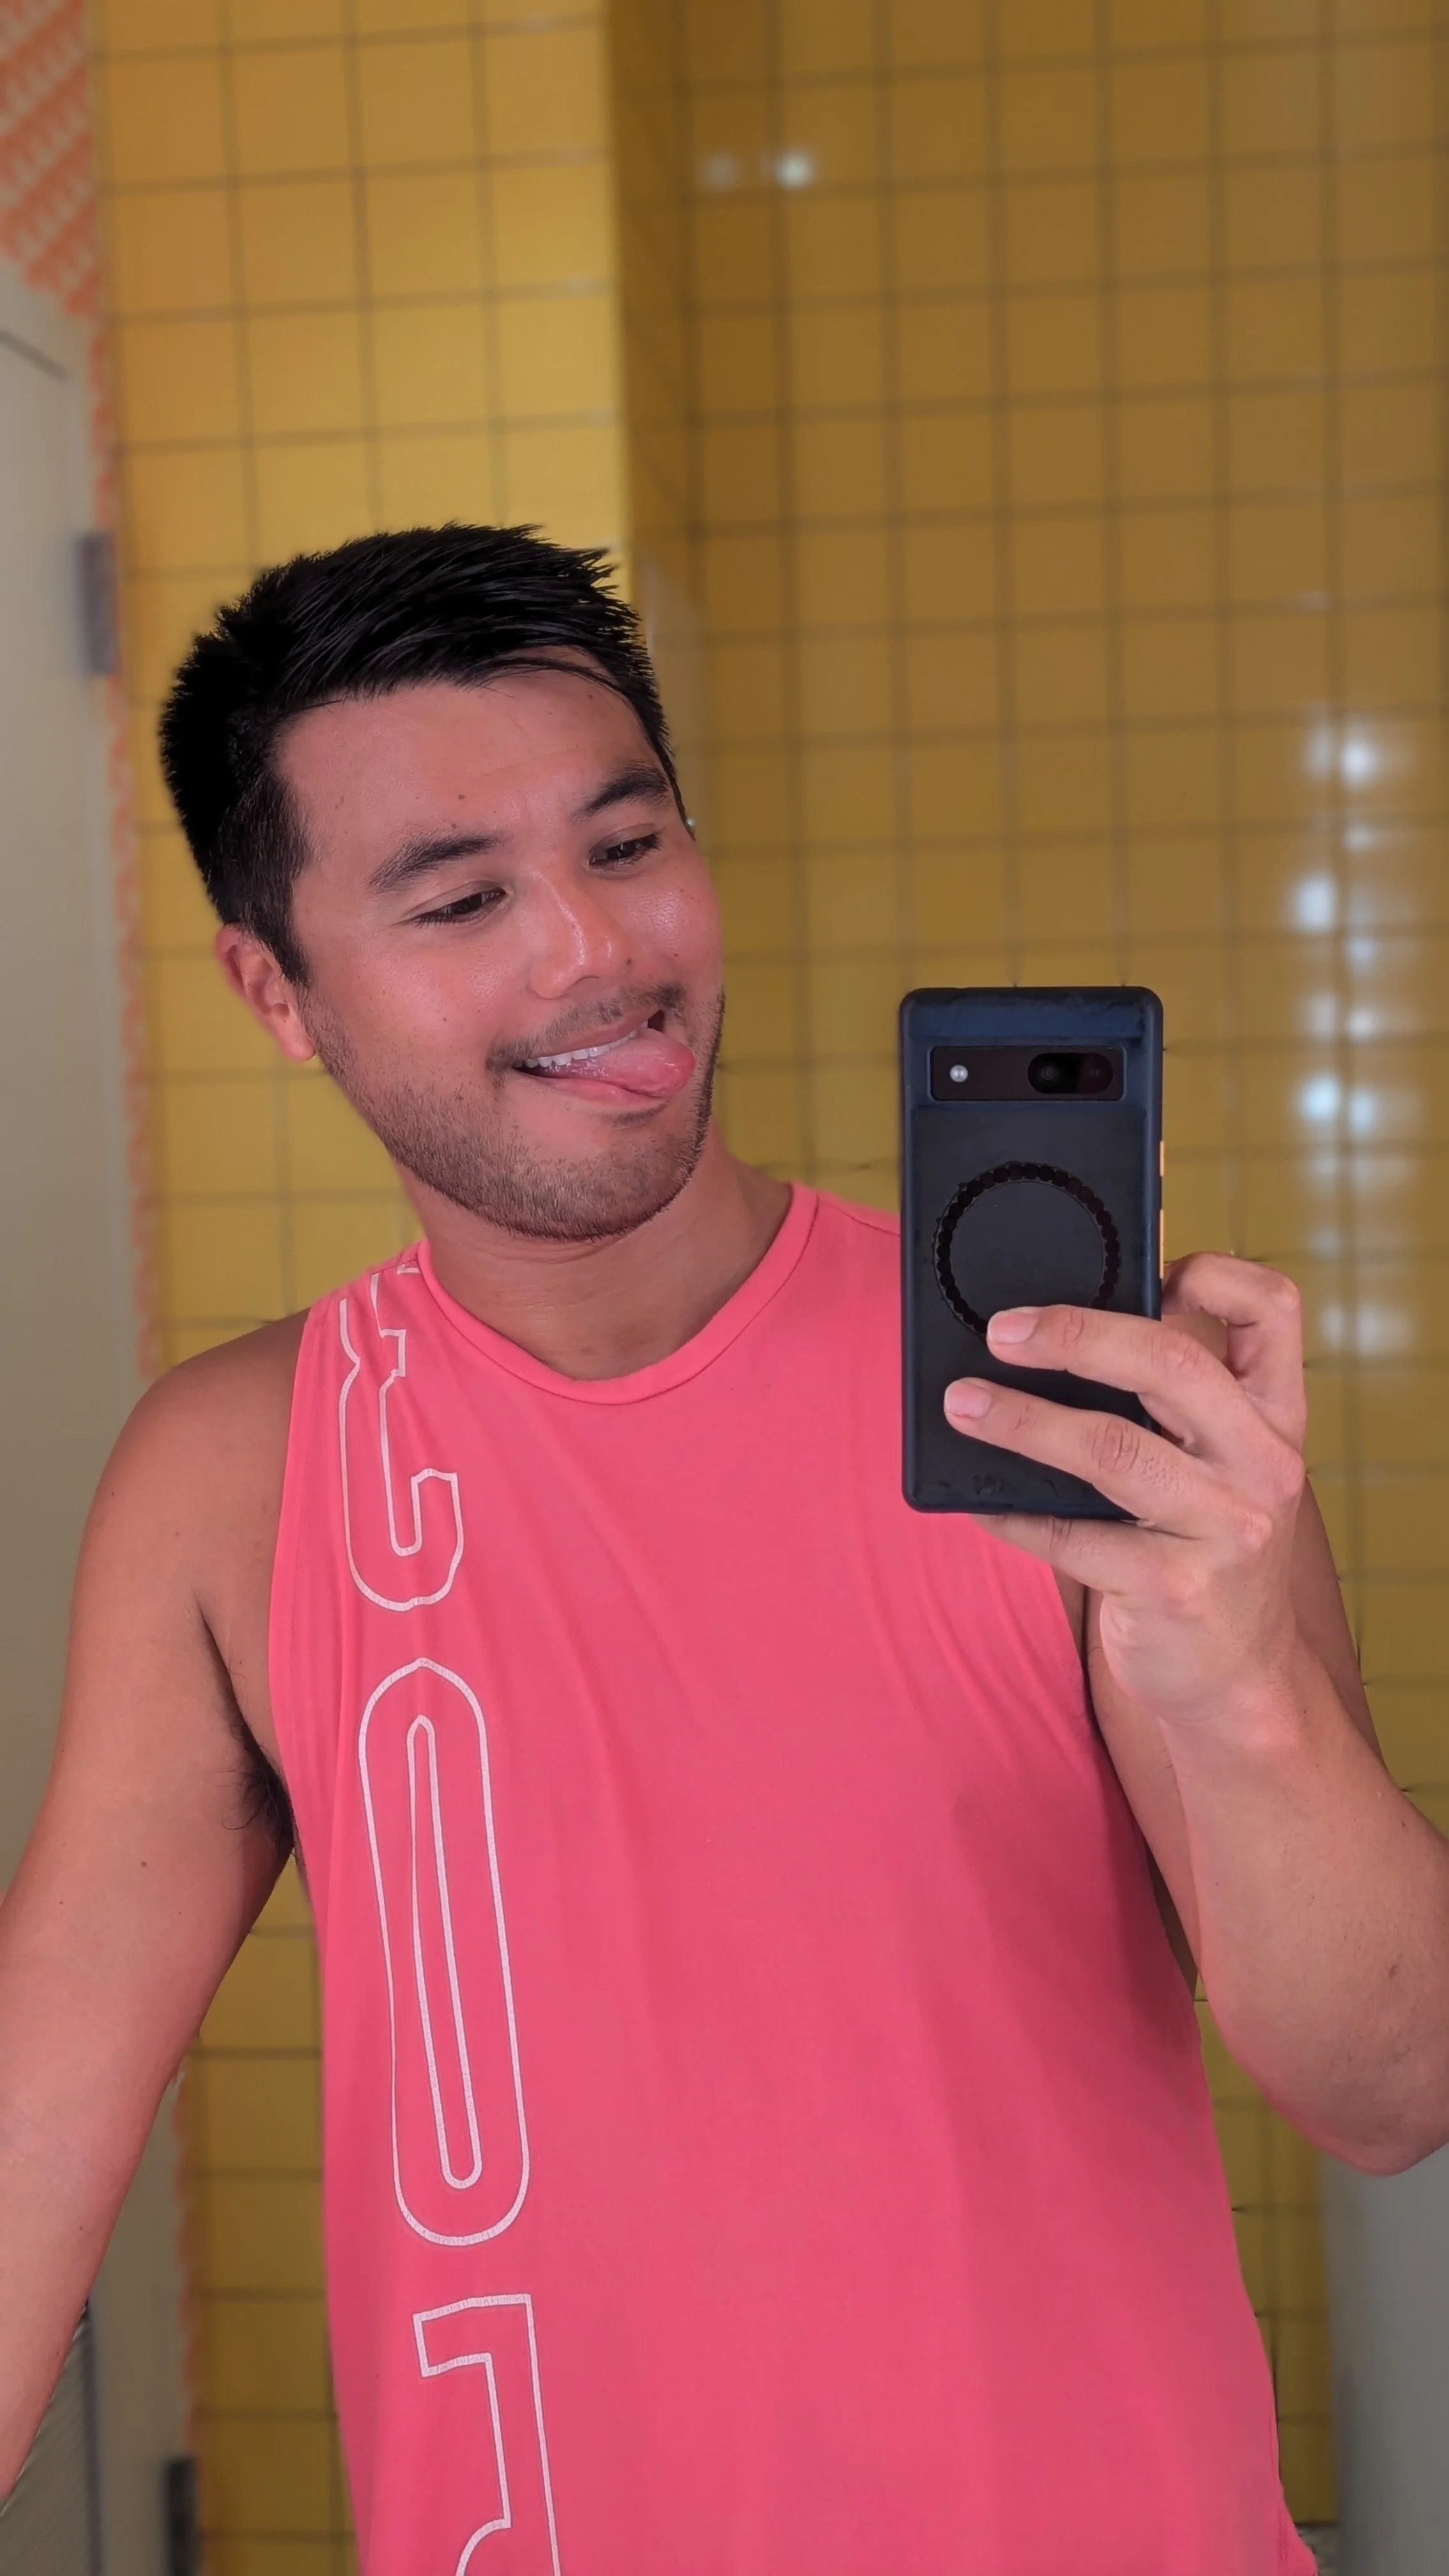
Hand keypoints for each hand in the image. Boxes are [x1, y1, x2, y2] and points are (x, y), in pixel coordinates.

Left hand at [943, 1254, 1309, 1732]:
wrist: (1236, 1682)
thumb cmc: (1204, 1552)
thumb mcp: (1218, 1471)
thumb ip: (1173, 1408)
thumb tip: (1052, 1334)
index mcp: (1273, 1419)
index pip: (1273, 1311)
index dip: (1213, 1273)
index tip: (1146, 1266)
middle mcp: (1262, 1466)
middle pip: (1172, 1362)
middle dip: (1075, 1334)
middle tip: (1001, 1331)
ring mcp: (1225, 1530)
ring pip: (1111, 1448)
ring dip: (1021, 1419)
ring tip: (961, 1404)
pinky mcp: (1175, 1591)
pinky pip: (1071, 1537)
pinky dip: (1012, 1512)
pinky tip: (975, 1498)